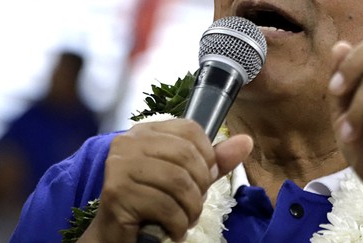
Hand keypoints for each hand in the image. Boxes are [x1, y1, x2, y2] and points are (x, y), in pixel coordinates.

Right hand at [80, 119, 251, 242]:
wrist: (118, 237)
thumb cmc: (153, 204)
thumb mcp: (189, 179)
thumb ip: (214, 162)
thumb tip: (246, 141)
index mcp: (146, 131)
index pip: (190, 130)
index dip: (207, 157)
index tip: (203, 180)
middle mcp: (129, 142)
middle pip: (186, 155)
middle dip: (200, 187)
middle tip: (193, 206)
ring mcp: (119, 165)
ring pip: (178, 181)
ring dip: (190, 209)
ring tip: (184, 220)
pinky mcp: (117, 192)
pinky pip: (164, 205)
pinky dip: (177, 223)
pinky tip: (172, 229)